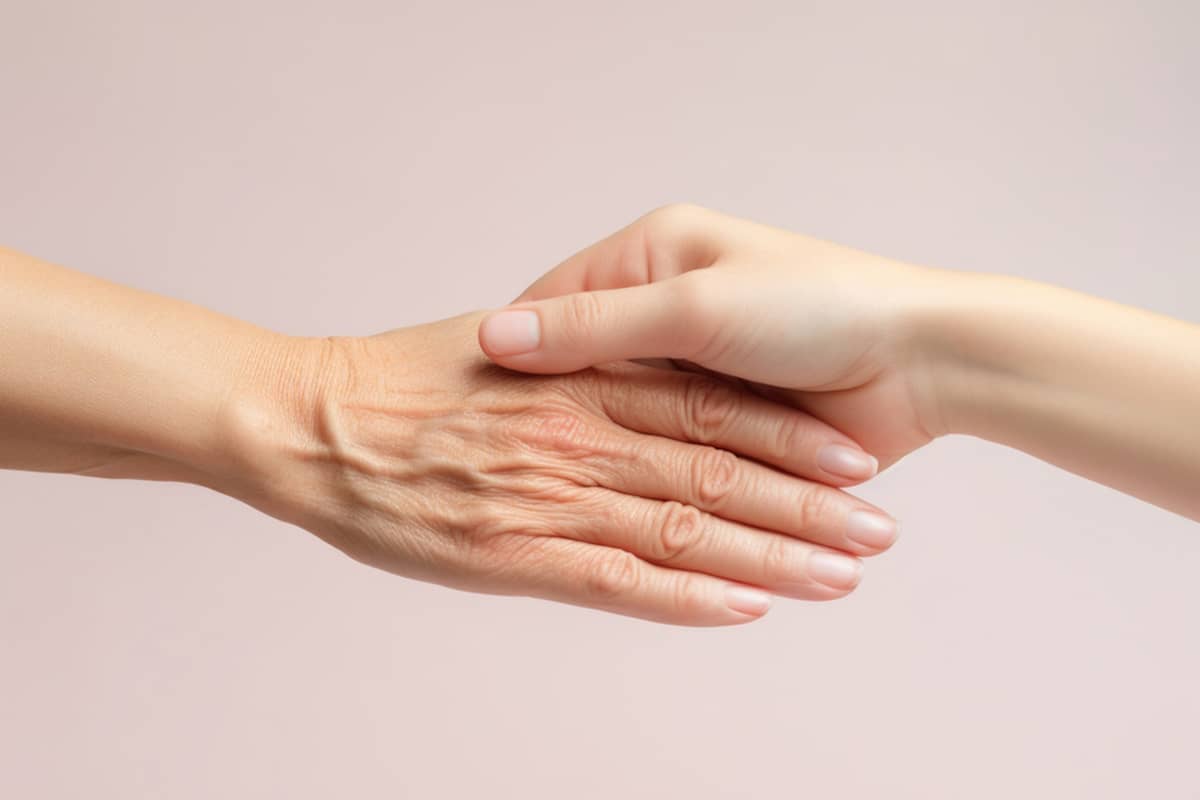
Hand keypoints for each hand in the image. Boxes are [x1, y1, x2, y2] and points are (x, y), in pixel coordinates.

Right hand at [228, 313, 898, 625]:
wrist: (308, 420)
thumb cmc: (398, 375)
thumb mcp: (498, 338)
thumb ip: (576, 349)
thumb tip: (641, 363)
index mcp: (586, 369)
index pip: (708, 400)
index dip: (786, 432)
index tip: (850, 458)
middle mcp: (583, 425)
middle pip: (717, 463)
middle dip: (806, 504)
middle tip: (879, 533)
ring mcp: (553, 490)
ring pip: (684, 521)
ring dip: (769, 555)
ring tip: (842, 579)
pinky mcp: (519, 551)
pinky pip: (618, 578)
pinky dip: (684, 594)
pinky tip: (743, 607)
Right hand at [478, 204, 950, 468]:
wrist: (923, 361)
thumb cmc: (817, 308)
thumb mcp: (695, 307)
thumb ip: (597, 325)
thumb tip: (495, 336)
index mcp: (652, 259)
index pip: (556, 306)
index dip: (519, 356)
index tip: (479, 408)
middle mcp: (666, 313)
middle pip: (587, 370)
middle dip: (557, 415)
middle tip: (507, 464)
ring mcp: (694, 374)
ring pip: (628, 421)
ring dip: (606, 455)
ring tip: (557, 500)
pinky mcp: (724, 427)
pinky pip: (672, 461)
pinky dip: (656, 485)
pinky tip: (617, 509)